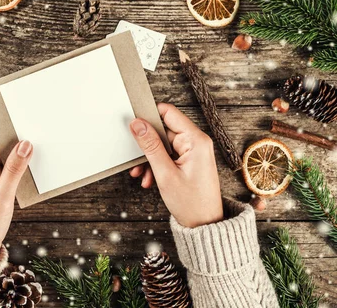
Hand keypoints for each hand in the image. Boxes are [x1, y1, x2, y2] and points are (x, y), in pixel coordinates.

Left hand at [0, 116, 32, 261]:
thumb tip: (25, 144)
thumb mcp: (2, 198)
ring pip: (5, 154)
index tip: (9, 106)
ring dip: (19, 151)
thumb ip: (14, 170)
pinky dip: (20, 165)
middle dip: (12, 133)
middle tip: (32, 122)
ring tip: (38, 142)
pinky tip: (33, 163)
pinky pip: (9, 168)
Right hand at [129, 103, 223, 227]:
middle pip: (163, 130)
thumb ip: (150, 146)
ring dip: (149, 158)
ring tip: (142, 175)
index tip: (133, 124)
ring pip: (163, 145)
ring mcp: (193, 152)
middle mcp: (196, 142)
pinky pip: (168, 155)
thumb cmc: (192, 203)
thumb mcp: (165, 173)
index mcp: (195, 140)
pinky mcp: (189, 161)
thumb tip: (138, 124)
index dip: (149, 115)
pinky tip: (149, 179)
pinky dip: (156, 165)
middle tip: (135, 160)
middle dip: (147, 145)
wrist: (205, 226)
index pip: (169, 113)